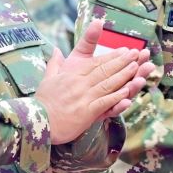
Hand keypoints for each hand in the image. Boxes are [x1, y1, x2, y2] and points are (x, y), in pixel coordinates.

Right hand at [35, 20, 153, 144]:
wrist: (35, 122)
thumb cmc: (42, 102)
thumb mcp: (47, 79)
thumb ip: (54, 63)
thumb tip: (55, 49)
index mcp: (72, 74)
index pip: (96, 62)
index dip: (111, 56)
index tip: (124, 51)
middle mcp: (79, 83)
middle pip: (104, 70)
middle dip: (122, 62)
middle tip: (136, 54)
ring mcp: (83, 97)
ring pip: (107, 84)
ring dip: (123, 76)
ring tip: (137, 68)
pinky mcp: (86, 113)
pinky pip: (104, 103)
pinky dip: (116, 97)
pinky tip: (127, 92)